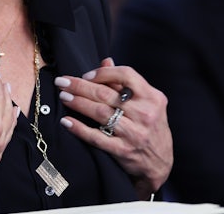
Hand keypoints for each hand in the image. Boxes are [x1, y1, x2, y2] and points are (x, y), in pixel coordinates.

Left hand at [55, 58, 172, 198]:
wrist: (160, 162)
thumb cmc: (150, 126)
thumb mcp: (146, 102)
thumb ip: (125, 83)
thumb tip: (105, 62)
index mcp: (152, 97)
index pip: (126, 75)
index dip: (103, 73)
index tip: (86, 75)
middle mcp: (145, 114)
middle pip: (107, 94)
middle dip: (80, 86)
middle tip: (62, 82)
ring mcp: (134, 133)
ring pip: (100, 113)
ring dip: (78, 103)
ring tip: (63, 96)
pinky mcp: (123, 150)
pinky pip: (96, 137)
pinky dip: (79, 128)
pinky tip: (67, 121)